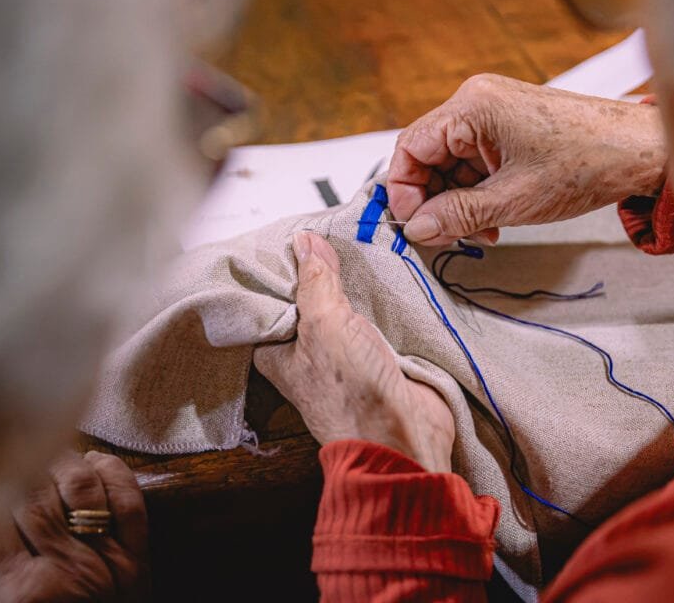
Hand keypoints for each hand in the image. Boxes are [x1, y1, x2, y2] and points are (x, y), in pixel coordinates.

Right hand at [0, 452, 148, 601]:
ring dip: (61, 462)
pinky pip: (130, 500)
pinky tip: (95, 462)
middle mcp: (65, 572)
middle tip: (6, 450)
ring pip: (81, 488)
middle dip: (15, 467)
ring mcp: (109, 561)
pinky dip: (114, 473)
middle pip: (32, 498)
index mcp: (19, 595)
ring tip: (46, 452)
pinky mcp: (141, 557)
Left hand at [254, 233, 454, 472]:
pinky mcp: (377, 360)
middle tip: (328, 236)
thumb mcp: (325, 325)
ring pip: (342, 312)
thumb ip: (315, 282)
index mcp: (277, 353)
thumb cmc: (352, 396)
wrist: (406, 436)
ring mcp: (344, 359)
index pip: (267, 304)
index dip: (276, 271)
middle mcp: (307, 356)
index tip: (289, 238)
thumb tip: (306, 242)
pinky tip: (383, 279)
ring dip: (351, 288)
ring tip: (356, 249)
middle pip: (308, 303)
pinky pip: (373, 323)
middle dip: (318, 274)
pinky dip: (378, 304)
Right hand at [387, 73, 667, 245]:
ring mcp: (494, 115)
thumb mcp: (513, 201)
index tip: (414, 225)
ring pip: (452, 164)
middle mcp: (477, 103)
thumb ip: (458, 216)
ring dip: (458, 202)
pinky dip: (477, 193)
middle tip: (447, 236)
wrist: (641, 152)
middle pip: (429, 156)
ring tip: (480, 232)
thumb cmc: (588, 162)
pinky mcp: (509, 129)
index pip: (410, 147)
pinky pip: (475, 163)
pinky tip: (492, 220)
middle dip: (435, 201)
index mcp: (472, 107)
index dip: (404, 191)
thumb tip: (417, 229)